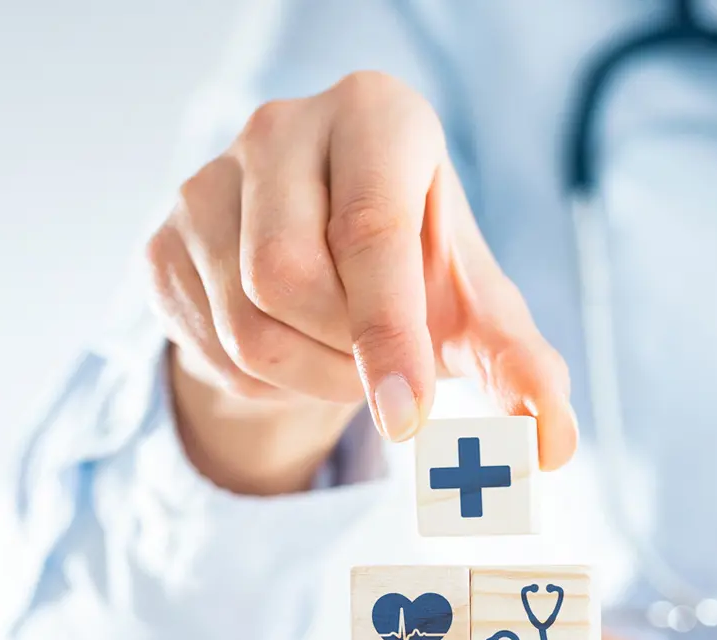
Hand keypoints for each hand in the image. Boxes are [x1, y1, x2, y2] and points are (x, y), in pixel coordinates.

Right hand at [146, 72, 577, 493]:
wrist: (326, 266)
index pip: (369, 227)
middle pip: (287, 278)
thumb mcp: (473, 309)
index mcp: (375, 116)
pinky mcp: (163, 242)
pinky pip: (207, 347)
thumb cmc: (414, 274)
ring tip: (341, 358)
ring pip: (244, 322)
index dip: (389, 332)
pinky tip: (292, 352)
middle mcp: (280, 128)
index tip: (410, 415)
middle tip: (384, 371)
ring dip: (307, 377)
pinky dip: (262, 382)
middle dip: (343, 356)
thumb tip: (552, 446)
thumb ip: (520, 367)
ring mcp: (206, 183)